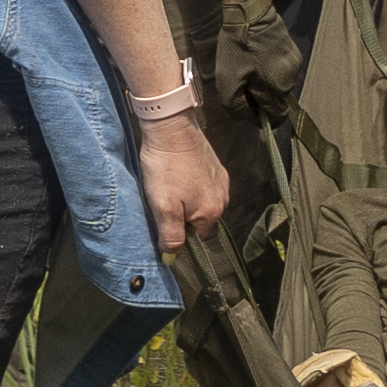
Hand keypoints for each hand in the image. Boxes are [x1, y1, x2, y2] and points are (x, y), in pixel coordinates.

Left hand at [137, 111, 226, 251]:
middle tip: (163, 198)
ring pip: (200, 201)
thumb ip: (170, 236)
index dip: (178, 230)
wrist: (172, 127)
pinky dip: (189, 183)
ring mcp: (220, 180)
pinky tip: (176, 172)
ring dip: (185, 198)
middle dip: (182, 214)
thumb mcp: (163, 207)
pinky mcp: (214, 165)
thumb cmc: (166, 168)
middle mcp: (222, 197)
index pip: (196, 237)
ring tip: (168, 184)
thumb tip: (172, 259)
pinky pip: (202, 184)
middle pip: (200, 219)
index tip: (163, 216)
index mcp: (212, 212)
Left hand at [213, 0, 302, 120]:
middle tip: (244, 84)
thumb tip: (248, 116)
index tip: (250, 110)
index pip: (278, 117)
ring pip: (280, 84)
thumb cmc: (237, 48)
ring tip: (250, 68)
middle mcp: (291, 78)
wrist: (250, 11)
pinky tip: (257, 57)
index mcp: (277, 89)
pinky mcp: (293, 49)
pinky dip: (271, 68)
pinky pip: (282, 68)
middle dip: (262, 98)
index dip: (264, 119)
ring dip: (267, 82)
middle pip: (278, 100)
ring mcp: (295, 62)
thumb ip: (237, 107)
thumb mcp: (227, 82)